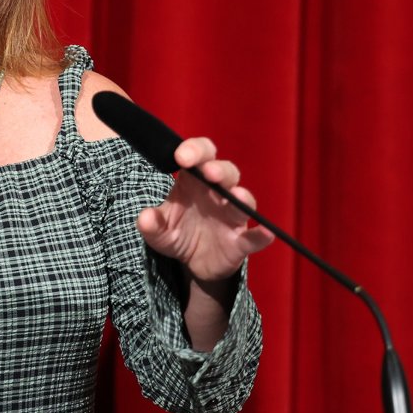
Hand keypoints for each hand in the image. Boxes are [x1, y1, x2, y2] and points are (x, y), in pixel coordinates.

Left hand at [136, 137, 272, 281]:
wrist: (191, 262)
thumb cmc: (176, 232)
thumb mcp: (157, 230)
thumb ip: (150, 223)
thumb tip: (146, 218)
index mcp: (194, 181)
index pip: (200, 154)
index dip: (194, 150)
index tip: (181, 156)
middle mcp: (216, 193)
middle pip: (225, 172)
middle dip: (218, 170)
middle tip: (208, 172)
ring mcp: (232, 216)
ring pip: (243, 199)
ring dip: (241, 197)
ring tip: (237, 197)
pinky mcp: (240, 241)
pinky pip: (253, 236)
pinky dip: (261, 235)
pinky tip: (266, 233)